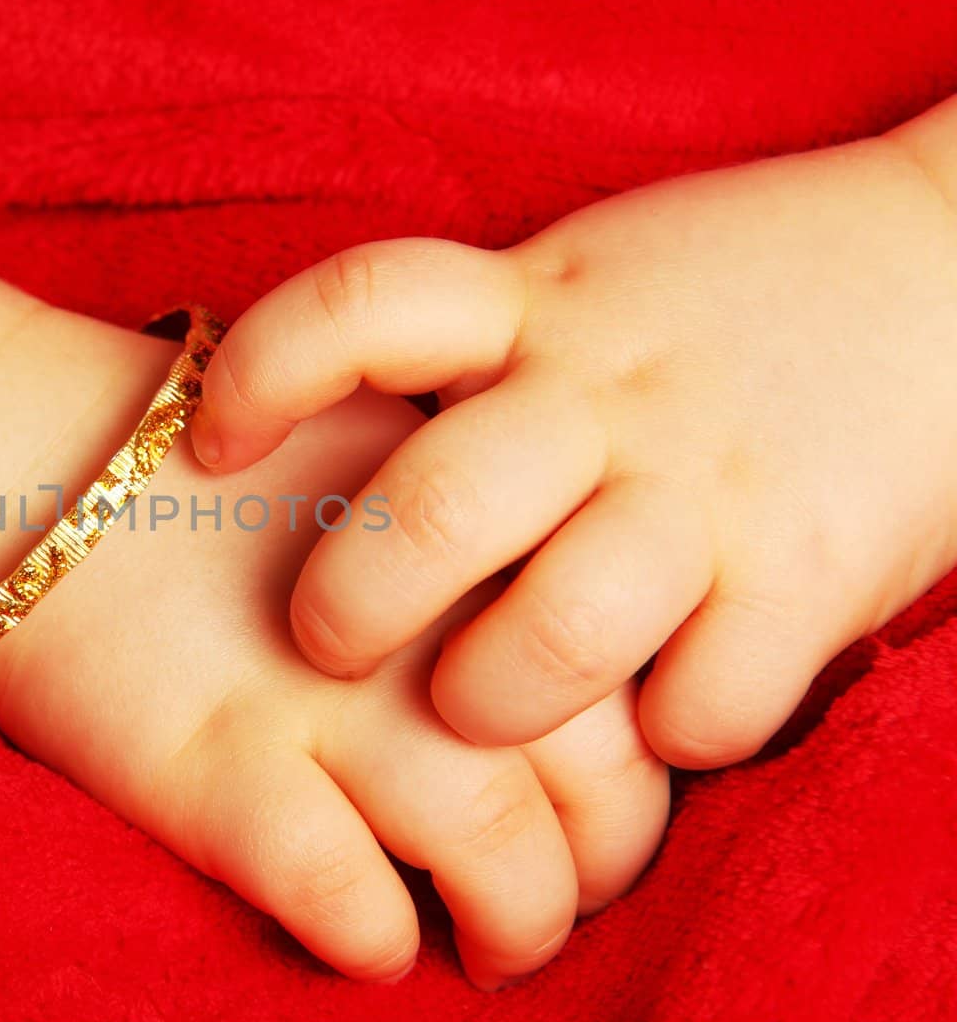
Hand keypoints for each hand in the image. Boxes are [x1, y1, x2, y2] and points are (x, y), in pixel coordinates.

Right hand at [0, 387, 667, 987]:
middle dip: (600, 871)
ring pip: (504, 855)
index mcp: (482, 523)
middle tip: (558, 901)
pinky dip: (374, 943)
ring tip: (489, 950)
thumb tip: (551, 670)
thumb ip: (476, 542)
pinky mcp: (223, 770)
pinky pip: (348, 901)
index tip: (597, 816)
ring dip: (516, 930)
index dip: (636, 777)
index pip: (630, 680)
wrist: (32, 464)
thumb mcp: (375, 452)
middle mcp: (430, 610)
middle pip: (598, 777)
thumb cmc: (205, 473)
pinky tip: (366, 940)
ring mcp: (329, 694)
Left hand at [189, 113, 956, 768]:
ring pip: (553, 636)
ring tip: (478, 706)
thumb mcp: (592, 282)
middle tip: (331, 642)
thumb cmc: (738, 294)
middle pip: (432, 510)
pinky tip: (654, 714)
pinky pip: (697, 708)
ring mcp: (709, 486)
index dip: (263, 376)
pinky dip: (659, 739)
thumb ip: (483, 349)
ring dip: (488, 701)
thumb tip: (342, 442)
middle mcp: (611, 393)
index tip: (210, 446)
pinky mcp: (810, 574)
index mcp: (540, 307)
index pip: (366, 305)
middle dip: (349, 605)